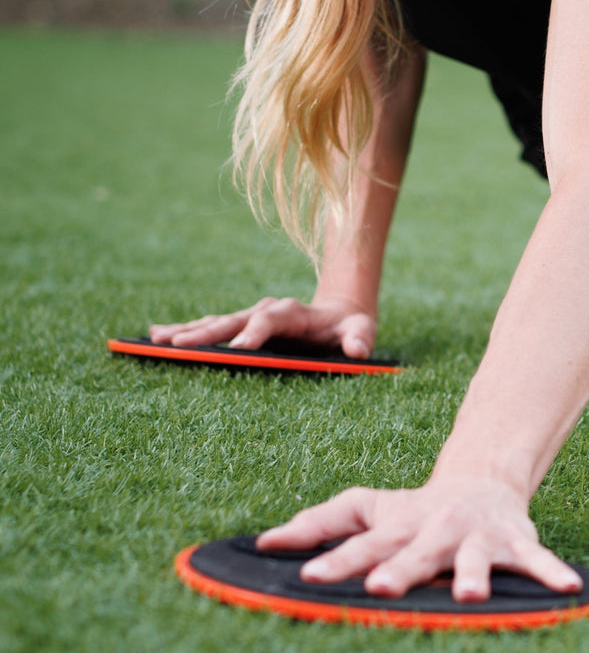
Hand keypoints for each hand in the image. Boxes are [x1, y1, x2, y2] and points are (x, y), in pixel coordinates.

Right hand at [148, 295, 376, 358]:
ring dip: (186, 332)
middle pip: (234, 320)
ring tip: (154, 340)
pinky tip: (154, 338)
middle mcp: (267, 310)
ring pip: (215, 323)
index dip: (256, 332)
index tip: (237, 348)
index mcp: (294, 312)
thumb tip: (360, 350)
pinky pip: (209, 328)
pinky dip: (184, 332)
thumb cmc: (349, 328)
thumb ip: (360, 339)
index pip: (272, 319)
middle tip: (178, 345)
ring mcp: (250, 317)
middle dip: (207, 333)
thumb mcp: (360, 331)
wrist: (339, 313)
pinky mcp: (240, 326)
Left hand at [256, 477, 582, 602]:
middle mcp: (437, 529)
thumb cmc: (413, 510)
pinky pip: (537, 560)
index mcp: (400, 525)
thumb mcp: (369, 508)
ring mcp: (477, 536)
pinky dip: (551, 572)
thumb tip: (263, 542)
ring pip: (475, 557)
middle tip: (381, 588)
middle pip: (416, 552)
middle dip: (401, 570)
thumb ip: (321, 523)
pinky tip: (569, 589)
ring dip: (473, 574)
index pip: (363, 543)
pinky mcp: (514, 542)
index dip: (338, 559)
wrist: (481, 482)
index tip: (309, 577)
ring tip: (470, 594)